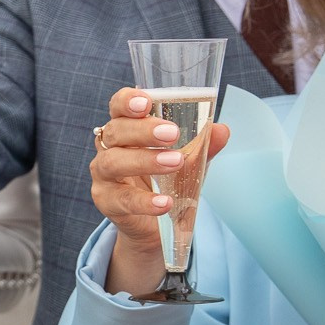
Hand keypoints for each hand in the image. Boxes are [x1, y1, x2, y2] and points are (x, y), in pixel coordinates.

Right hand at [90, 88, 230, 294]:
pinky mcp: (106, 202)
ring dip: (145, 160)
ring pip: (113, 162)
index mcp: (126, 128)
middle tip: (172, 133)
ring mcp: (103, 175)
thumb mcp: (188, 159)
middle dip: (143, 130)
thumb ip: (202, 144)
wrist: (152, 224)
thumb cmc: (165, 180)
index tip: (145, 102)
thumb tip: (221, 130)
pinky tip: (165, 202)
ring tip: (175, 162)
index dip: (127, 101)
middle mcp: (108, 147)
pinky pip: (123, 199)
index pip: (118, 106)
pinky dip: (145, 201)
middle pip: (116, 131)